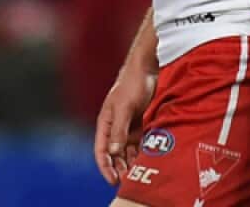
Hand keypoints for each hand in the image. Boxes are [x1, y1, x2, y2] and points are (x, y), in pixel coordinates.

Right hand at [94, 68, 156, 184]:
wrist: (147, 69)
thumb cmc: (132, 84)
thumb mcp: (125, 107)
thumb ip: (119, 130)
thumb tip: (113, 152)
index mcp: (105, 122)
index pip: (101, 150)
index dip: (105, 166)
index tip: (113, 181)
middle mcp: (115, 127)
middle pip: (114, 153)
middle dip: (119, 168)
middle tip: (129, 181)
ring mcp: (128, 126)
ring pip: (127, 151)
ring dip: (131, 162)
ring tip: (140, 174)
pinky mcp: (140, 124)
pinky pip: (140, 143)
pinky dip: (143, 153)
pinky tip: (149, 161)